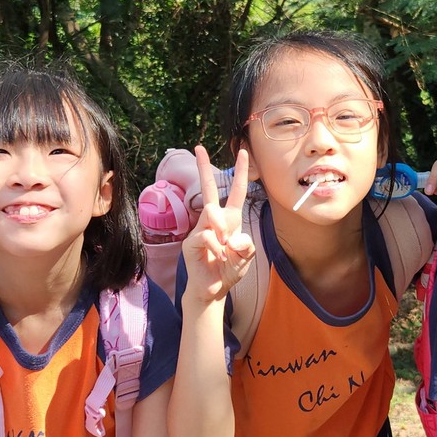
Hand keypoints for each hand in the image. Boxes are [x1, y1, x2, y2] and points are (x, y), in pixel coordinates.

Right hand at [180, 146, 254, 308]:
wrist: (213, 289)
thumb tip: (229, 235)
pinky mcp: (191, 242)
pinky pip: (205, 236)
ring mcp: (200, 229)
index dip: (241, 173)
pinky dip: (215, 247)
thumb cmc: (229, 269)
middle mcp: (214, 220)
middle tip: (199, 147)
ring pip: (211, 214)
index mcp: (230, 219)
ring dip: (222, 230)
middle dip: (203, 167)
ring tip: (225, 247)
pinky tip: (217, 255)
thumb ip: (245, 245)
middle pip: (209, 189)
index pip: (236, 191)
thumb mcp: (245, 256)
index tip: (243, 153)